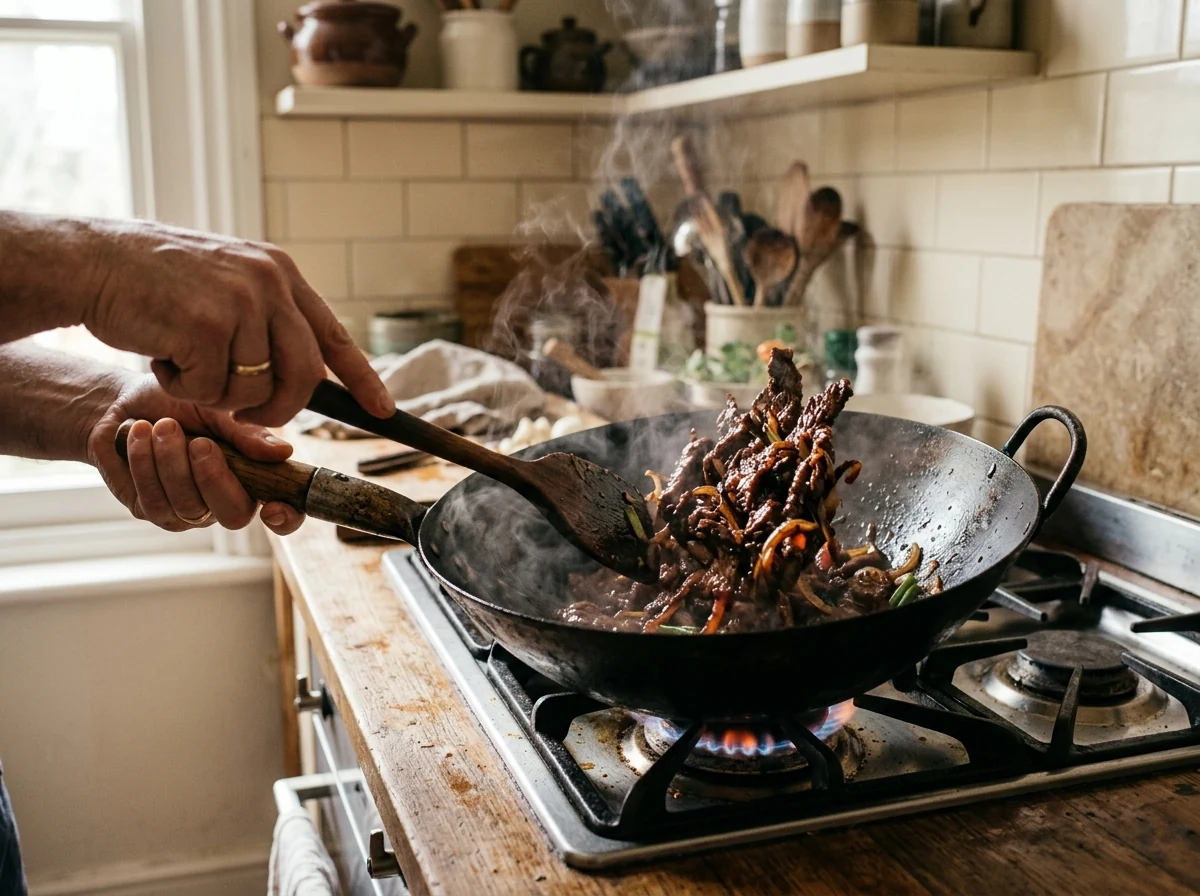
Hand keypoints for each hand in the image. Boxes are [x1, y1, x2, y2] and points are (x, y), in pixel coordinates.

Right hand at [75, 218, 392, 425]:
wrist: (91, 261)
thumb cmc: (154, 283)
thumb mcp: (227, 284)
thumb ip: (268, 318)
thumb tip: (309, 374)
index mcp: (280, 273)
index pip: (334, 336)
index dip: (363, 379)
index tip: (384, 411)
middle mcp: (269, 283)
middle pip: (304, 376)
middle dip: (279, 409)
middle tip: (245, 412)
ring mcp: (241, 302)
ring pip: (255, 389)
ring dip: (217, 393)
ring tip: (184, 360)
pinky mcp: (207, 325)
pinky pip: (212, 390)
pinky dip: (183, 387)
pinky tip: (162, 356)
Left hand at [87, 376, 305, 534]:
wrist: (122, 402)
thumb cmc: (177, 404)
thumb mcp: (215, 411)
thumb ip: (246, 434)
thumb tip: (284, 452)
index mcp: (251, 479)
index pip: (283, 515)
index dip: (286, 518)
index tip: (273, 507)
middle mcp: (221, 502)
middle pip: (233, 516)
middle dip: (213, 478)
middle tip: (198, 442)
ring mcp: (184, 511)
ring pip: (186, 506)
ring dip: (172, 462)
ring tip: (161, 425)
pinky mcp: (147, 509)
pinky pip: (151, 499)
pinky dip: (143, 463)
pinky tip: (138, 434)